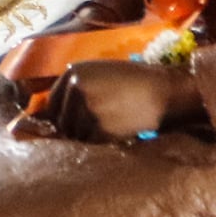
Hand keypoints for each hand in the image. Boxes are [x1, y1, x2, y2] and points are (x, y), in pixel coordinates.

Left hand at [41, 59, 205, 144]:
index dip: (61, 115)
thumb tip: (53, 111)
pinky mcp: (100, 128)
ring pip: (76, 135)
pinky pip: (91, 143)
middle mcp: (75, 89)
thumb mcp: (100, 73)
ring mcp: (87, 109)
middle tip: (94, 127)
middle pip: (62, 121)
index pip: (52, 103)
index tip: (71, 121)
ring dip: (88, 136)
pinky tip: (115, 133)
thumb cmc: (134, 81)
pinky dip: (100, 143)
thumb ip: (77, 86)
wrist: (163, 92)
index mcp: (73, 73)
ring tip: (108, 127)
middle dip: (74, 128)